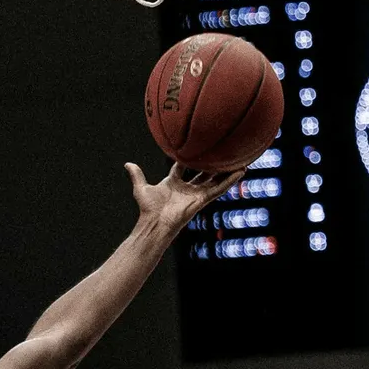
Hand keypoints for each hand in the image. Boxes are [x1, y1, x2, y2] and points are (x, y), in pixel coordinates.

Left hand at [125, 162, 244, 233]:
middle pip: (203, 174)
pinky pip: (219, 188)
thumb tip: (127, 164)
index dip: (187, 158)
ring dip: (227, 171)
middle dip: (212, 165)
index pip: (183, 168)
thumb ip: (137, 176)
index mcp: (174, 184)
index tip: (195, 146)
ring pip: (215, 180)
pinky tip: (241, 171)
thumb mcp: (141, 188)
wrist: (155, 222)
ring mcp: (196, 194)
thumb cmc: (148, 209)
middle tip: (222, 153)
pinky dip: (230, 180)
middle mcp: (187, 189)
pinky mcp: (203, 199)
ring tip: (240, 160)